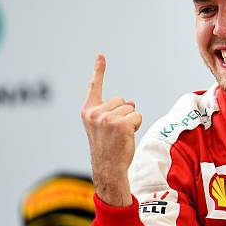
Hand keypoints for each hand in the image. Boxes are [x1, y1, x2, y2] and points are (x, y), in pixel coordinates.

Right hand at [81, 54, 141, 206]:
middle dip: (124, 114)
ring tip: (120, 137)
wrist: (108, 170)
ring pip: (131, 109)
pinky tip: (126, 138)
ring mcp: (107, 118)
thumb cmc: (108, 149)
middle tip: (116, 133)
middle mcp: (95, 113)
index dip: (99, 70)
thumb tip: (131, 101)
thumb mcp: (104, 127)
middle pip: (122, 100)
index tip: (101, 55)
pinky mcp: (120, 124)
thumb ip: (113, 111)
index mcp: (88, 112)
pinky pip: (137, 116)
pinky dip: (136, 126)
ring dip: (131, 121)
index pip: (94, 87)